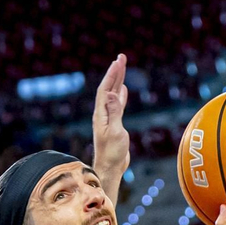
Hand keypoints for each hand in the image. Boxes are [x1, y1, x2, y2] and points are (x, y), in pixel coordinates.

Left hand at [92, 54, 129, 179]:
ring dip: (118, 81)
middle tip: (122, 57)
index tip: (119, 61)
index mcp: (101, 113)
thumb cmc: (113, 153)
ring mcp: (109, 118)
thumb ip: (114, 112)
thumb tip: (111, 93)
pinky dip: (121, 95)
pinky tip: (124, 89)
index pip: (105, 89)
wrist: (111, 168)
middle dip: (115, 72)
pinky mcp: (115, 124)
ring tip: (122, 67)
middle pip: (108, 88)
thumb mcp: (115, 132)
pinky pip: (118, 104)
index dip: (112, 74)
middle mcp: (103, 113)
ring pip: (113, 94)